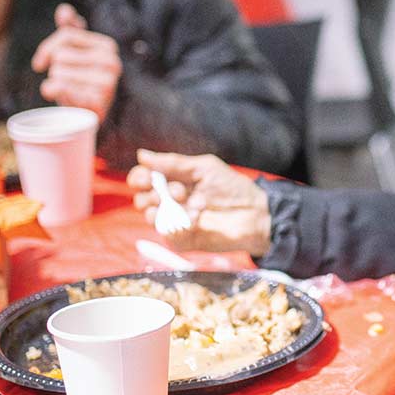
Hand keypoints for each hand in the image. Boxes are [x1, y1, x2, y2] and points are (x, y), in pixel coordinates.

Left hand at [31, 3, 121, 122]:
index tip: (39, 64)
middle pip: (60, 55)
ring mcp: (108, 83)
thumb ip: (71, 30)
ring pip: (57, 73)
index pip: (66, 34)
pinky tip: (65, 99)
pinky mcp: (98, 102)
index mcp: (107, 46)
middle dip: (55, 69)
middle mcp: (112, 62)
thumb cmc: (81, 81)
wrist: (91, 116)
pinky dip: (57, 94)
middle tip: (64, 83)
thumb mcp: (76, 54)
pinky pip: (62, 88)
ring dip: (55, 84)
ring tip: (68, 92)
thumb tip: (64, 10)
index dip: (46, 49)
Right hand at [127, 149, 271, 256]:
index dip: (139, 178)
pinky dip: (181, 224)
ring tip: (193, 205)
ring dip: (167, 209)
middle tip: (181, 191)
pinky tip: (198, 219)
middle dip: (157, 193)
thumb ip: (173, 163)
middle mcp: (169, 202)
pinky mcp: (182, 240)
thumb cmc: (232, 187)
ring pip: (150, 217)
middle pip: (141, 199)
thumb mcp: (203, 168)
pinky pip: (168, 234)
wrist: (254, 213)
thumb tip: (141, 155)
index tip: (147, 178)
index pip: (142, 180)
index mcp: (172, 181)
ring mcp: (174, 222)